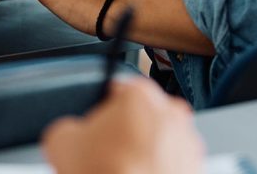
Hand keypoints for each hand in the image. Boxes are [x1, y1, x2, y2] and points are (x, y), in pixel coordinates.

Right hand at [42, 78, 204, 173]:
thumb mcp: (61, 141)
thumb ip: (65, 125)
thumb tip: (66, 132)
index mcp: (140, 94)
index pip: (117, 90)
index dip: (102, 110)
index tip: (96, 126)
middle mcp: (171, 112)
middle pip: (141, 114)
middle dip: (125, 131)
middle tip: (106, 154)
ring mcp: (187, 143)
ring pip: (160, 139)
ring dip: (144, 151)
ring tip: (123, 171)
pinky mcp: (195, 169)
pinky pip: (173, 163)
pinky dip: (158, 170)